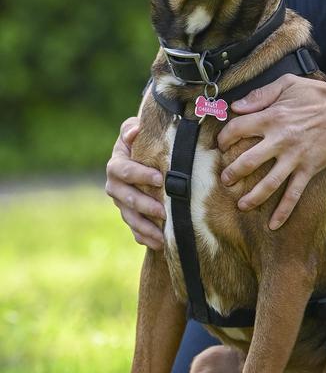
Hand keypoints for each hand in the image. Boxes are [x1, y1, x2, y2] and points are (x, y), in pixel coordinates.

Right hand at [105, 117, 165, 249]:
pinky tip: (158, 244)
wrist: (142, 157)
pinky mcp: (129, 215)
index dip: (140, 175)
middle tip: (163, 211)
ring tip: (161, 235)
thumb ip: (131, 128)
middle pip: (126, 198)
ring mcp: (121, 203)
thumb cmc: (141, 141)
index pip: (124, 170)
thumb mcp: (134, 130)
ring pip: (129, 217)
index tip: (160, 178)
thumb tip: (134, 131)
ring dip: (145, 227)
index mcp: (116, 165)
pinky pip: (134, 230)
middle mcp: (115, 186)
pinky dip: (144, 237)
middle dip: (144, 205)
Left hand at [217, 75, 325, 229]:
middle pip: (247, 162)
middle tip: (225, 180)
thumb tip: (236, 106)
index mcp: (271, 117)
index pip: (237, 130)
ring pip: (268, 183)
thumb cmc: (318, 95)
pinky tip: (273, 224)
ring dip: (251, 197)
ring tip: (241, 205)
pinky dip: (283, 211)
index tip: (222, 145)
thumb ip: (260, 95)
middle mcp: (280, 139)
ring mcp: (295, 157)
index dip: (224, 138)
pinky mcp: (309, 168)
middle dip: (232, 174)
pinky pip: (294, 193)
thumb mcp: (288, 84)